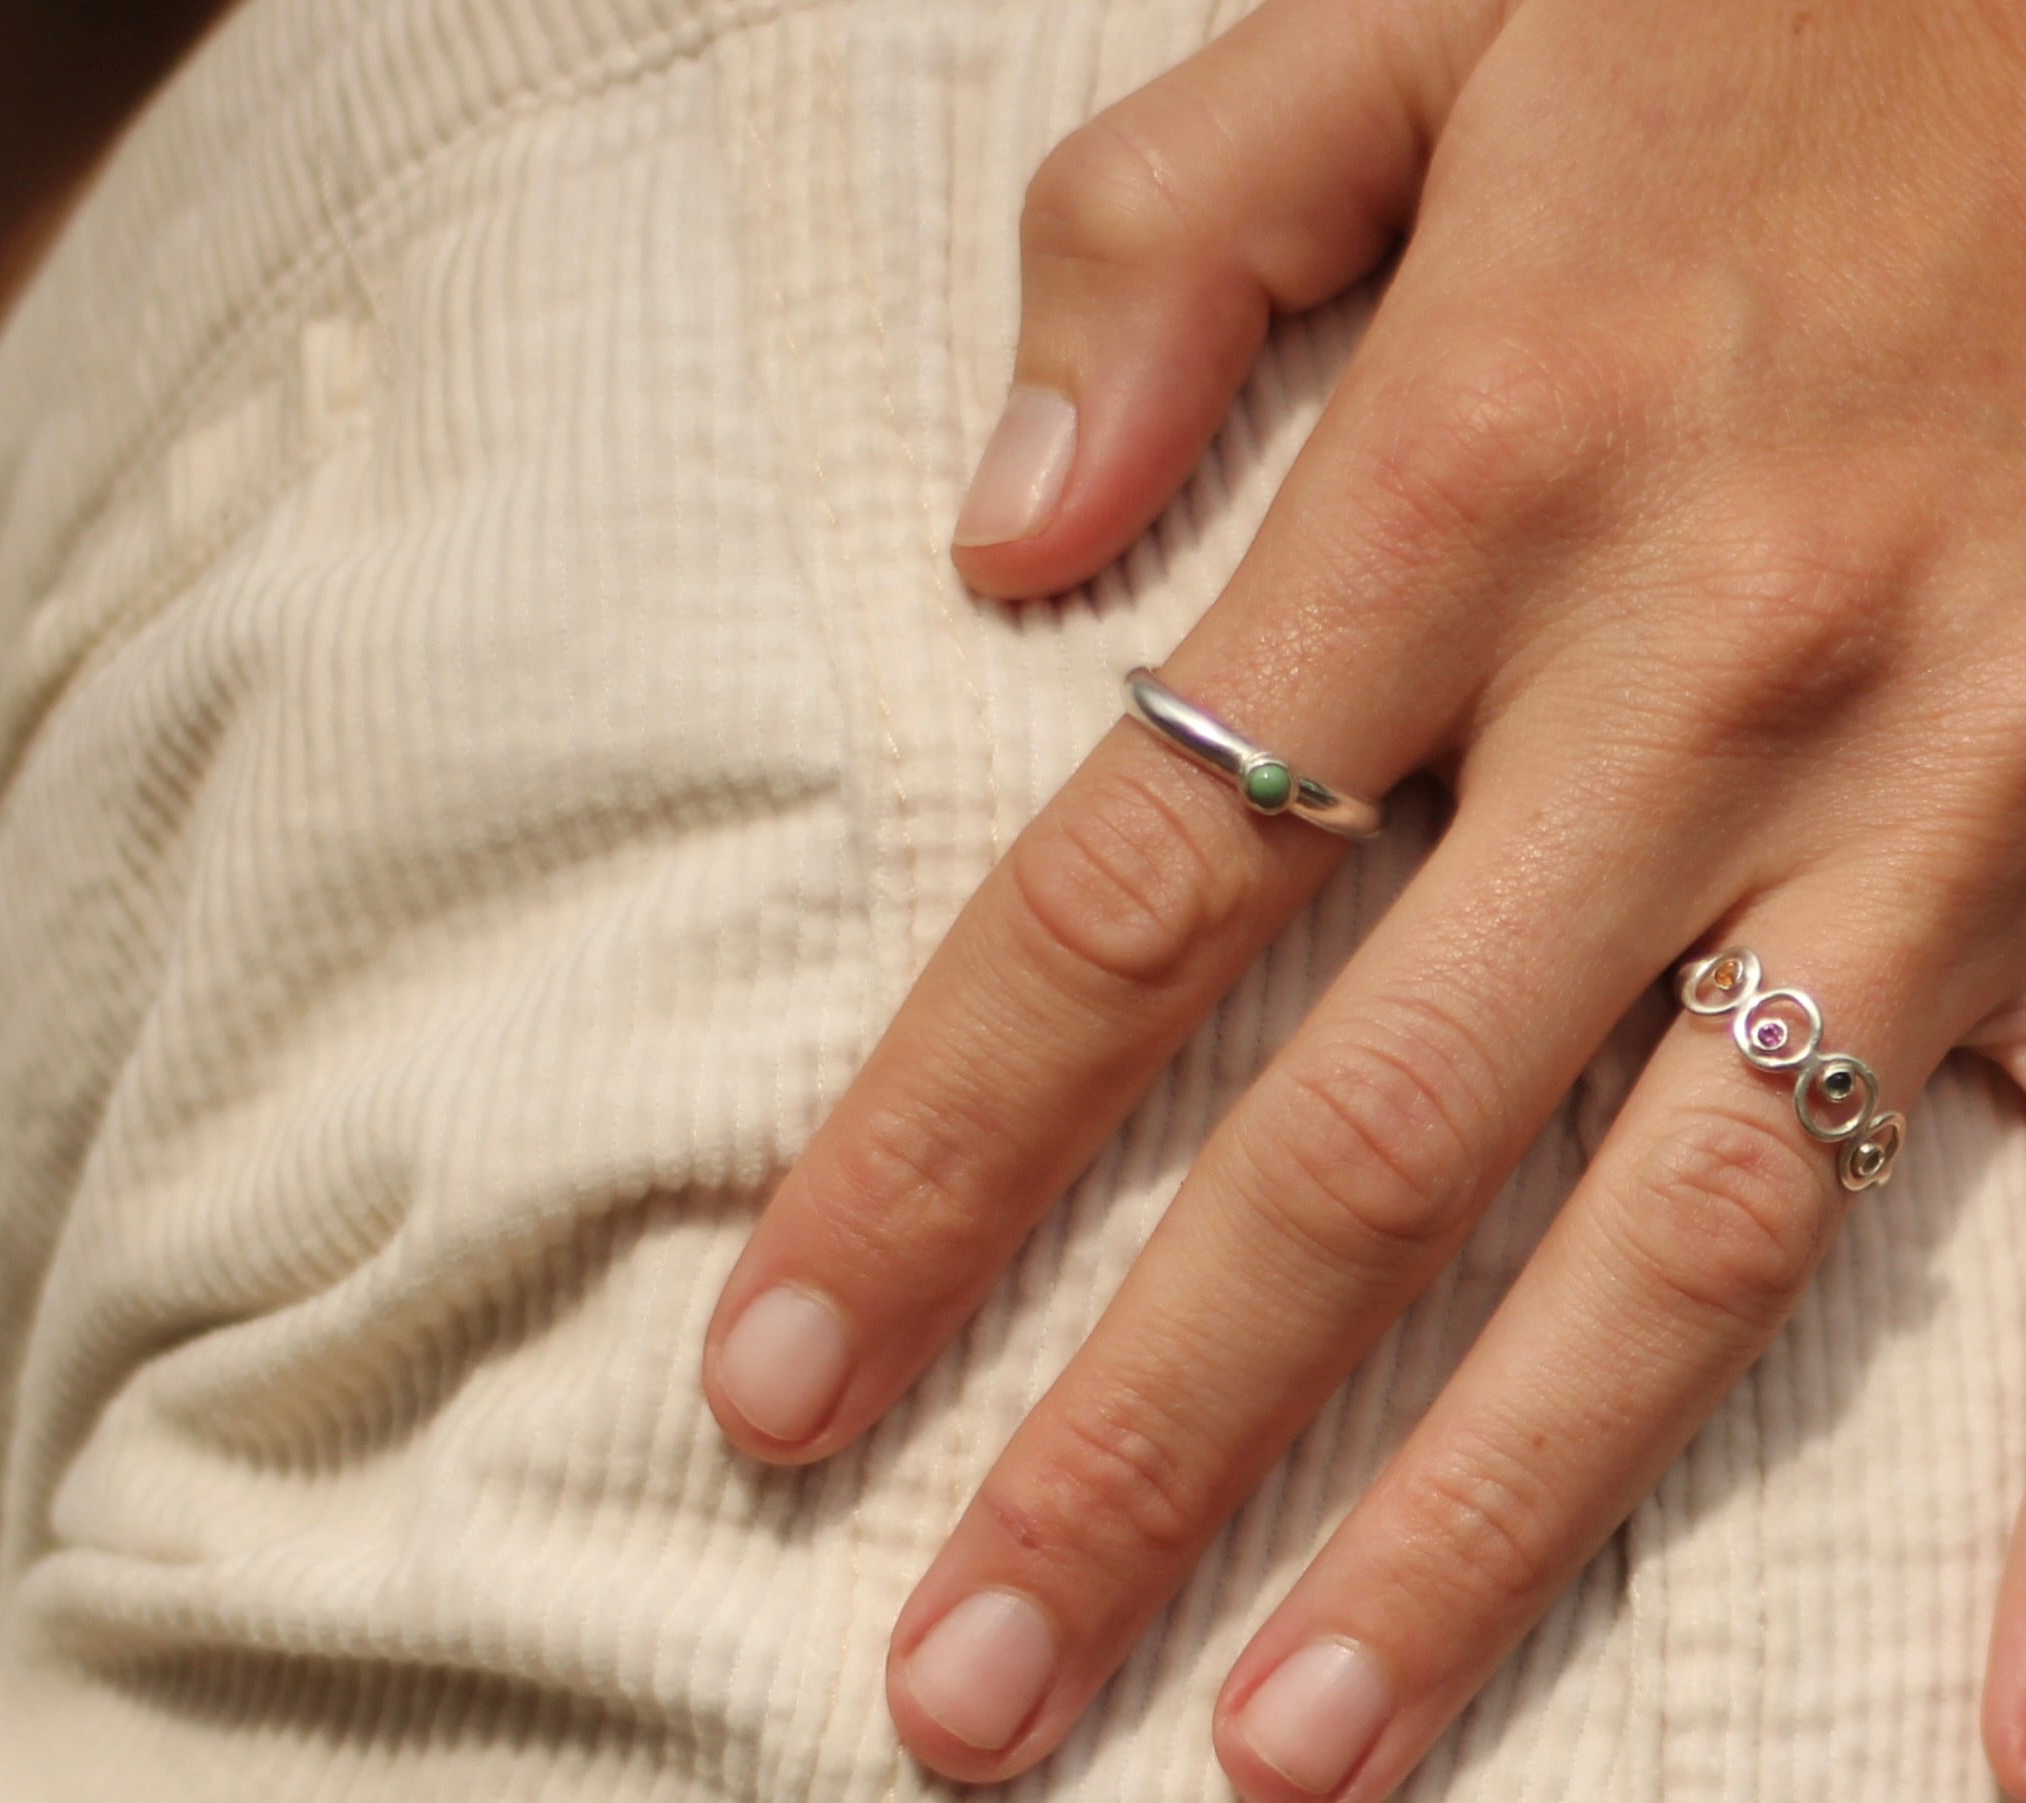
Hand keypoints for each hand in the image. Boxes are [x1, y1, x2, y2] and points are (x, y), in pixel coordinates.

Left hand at [698, 0, 2025, 1793]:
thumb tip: (994, 545)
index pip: (1111, 909)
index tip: (778, 1377)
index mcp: (1469, 468)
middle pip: (1347, 1150)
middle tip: (960, 1695)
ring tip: (1276, 1748)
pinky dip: (2012, 1495)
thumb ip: (1161, 247)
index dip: (923, 1169)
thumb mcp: (1422, 17)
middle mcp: (1690, 676)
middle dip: (1136, 1441)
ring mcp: (1936, 789)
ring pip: (1666, 1248)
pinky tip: (1942, 1724)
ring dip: (1467, 1531)